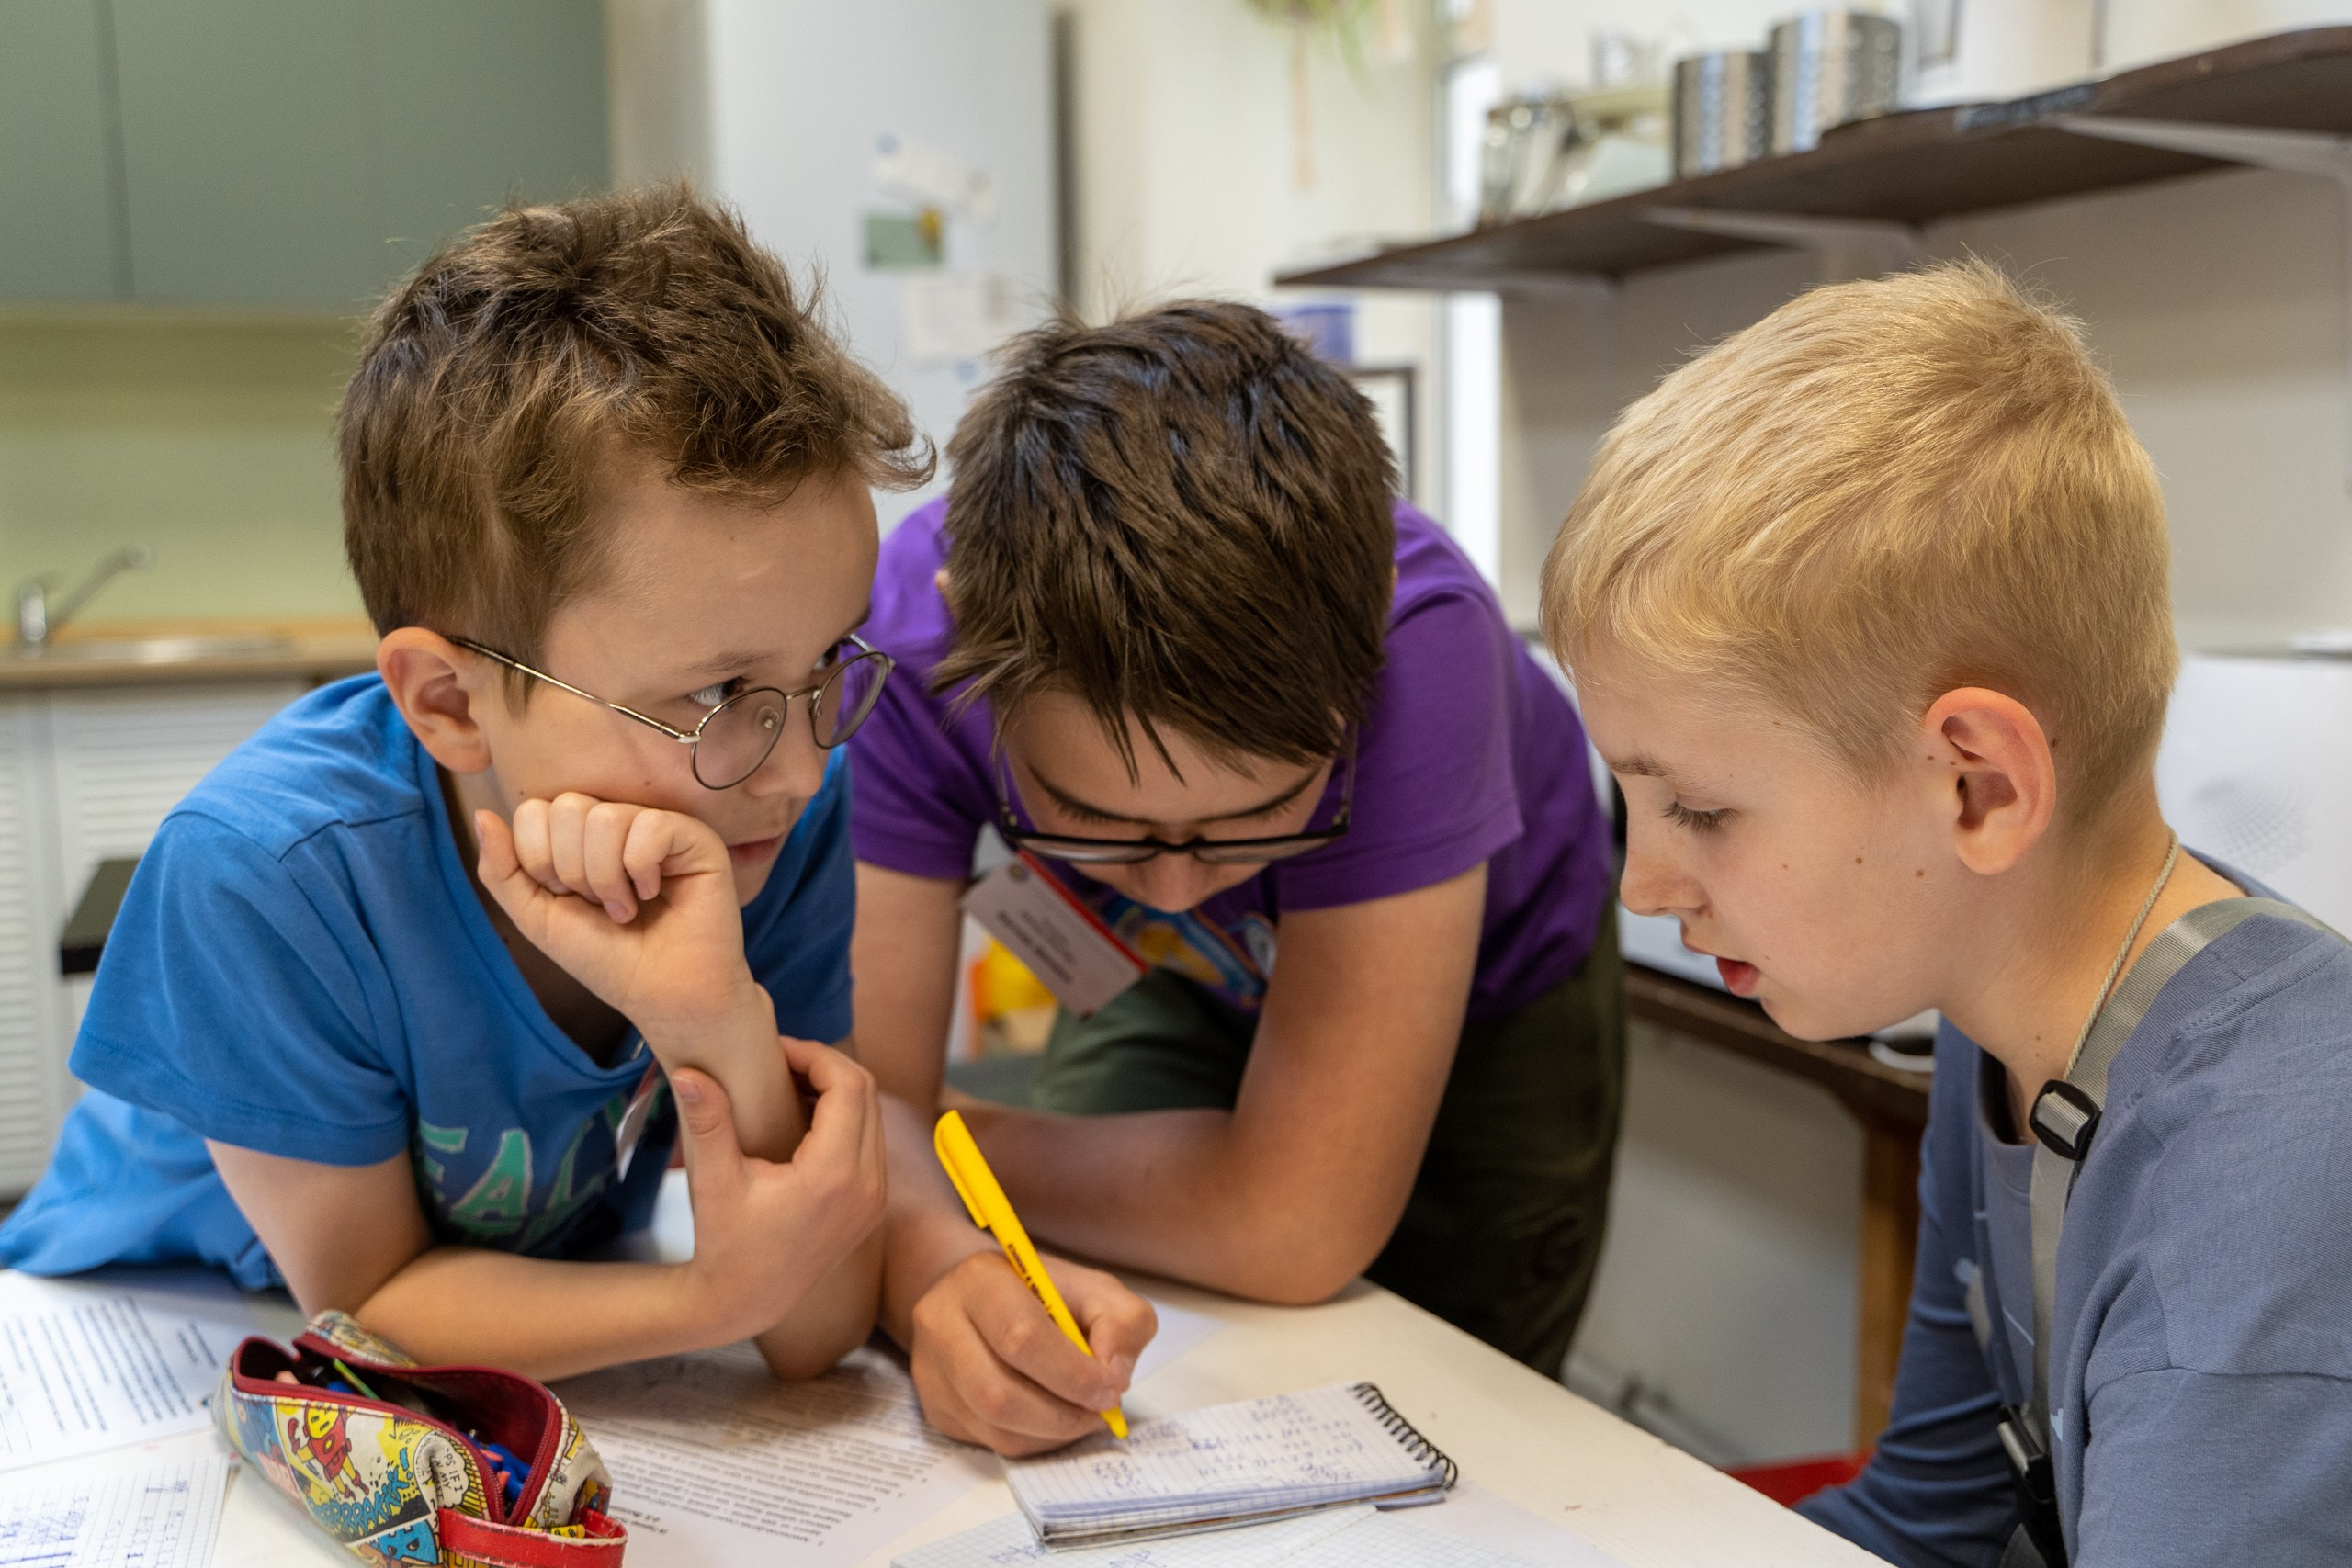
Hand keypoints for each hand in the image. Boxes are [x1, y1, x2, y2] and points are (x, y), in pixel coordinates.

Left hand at [474, 796, 758, 1038]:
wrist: (661, 994)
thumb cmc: (605, 957)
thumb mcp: (537, 917)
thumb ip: (502, 870)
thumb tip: (482, 814)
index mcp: (578, 833)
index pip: (535, 810)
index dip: (539, 861)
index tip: (567, 899)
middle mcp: (617, 820)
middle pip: (567, 807)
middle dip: (572, 871)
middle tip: (600, 906)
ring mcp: (657, 823)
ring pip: (605, 817)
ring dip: (607, 878)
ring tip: (625, 908)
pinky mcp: (694, 836)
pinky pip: (650, 826)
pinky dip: (642, 871)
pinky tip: (655, 894)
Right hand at [672, 1041, 886, 1342]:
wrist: (747, 1301)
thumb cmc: (725, 1243)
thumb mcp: (713, 1182)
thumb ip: (707, 1123)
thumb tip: (689, 1071)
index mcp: (835, 1175)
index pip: (848, 1086)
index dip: (815, 1055)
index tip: (776, 1049)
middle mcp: (868, 1185)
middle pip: (867, 1093)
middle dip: (826, 1066)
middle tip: (781, 1060)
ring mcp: (875, 1197)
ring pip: (873, 1115)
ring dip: (839, 1091)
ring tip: (789, 1082)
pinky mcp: (872, 1205)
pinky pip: (872, 1142)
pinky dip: (847, 1118)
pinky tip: (806, 1116)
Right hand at [907, 1250, 1157, 1454]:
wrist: (985, 1299)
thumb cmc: (1044, 1294)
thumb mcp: (1095, 1289)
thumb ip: (1122, 1321)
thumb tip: (1114, 1374)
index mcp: (979, 1280)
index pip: (1020, 1337)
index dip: (1072, 1374)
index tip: (1111, 1389)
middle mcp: (941, 1324)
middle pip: (998, 1394)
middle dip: (1063, 1414)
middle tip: (1102, 1411)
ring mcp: (931, 1372)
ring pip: (995, 1428)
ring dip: (1053, 1433)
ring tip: (1083, 1414)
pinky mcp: (937, 1409)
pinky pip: (991, 1443)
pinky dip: (1037, 1441)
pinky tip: (1055, 1419)